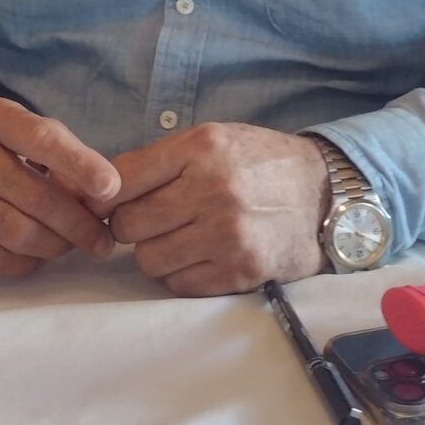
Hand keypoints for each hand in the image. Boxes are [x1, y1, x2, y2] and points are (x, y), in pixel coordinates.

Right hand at [0, 97, 120, 277]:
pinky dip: (24, 263)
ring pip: (13, 231)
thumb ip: (60, 155)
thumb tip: (102, 195)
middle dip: (75, 223)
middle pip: (32, 195)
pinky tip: (37, 256)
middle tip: (101, 240)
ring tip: (70, 247)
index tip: (111, 188)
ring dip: (53, 246)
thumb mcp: (19, 134)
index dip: (79, 164)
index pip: (40, 138)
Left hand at [108, 123, 330, 295]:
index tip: (108, 205)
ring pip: (148, 260)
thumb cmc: (258, 164)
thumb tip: (101, 192)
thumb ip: (160, 160)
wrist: (322, 195)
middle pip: (127, 225)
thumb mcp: (213, 140)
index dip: (106, 196)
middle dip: (132, 226)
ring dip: (156, 253)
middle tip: (153, 222)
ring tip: (180, 238)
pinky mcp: (239, 271)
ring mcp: (227, 235)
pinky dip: (182, 274)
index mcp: (201, 149)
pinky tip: (201, 256)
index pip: (121, 179)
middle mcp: (213, 190)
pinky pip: (178, 285)